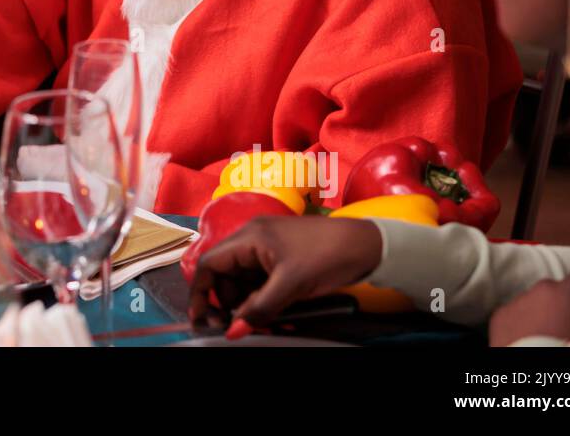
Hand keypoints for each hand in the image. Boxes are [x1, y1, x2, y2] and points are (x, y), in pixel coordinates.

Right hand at [188, 216, 382, 329]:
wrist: (367, 244)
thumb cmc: (327, 255)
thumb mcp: (291, 286)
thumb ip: (259, 309)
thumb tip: (233, 332)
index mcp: (248, 237)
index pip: (210, 264)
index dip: (201, 292)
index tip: (201, 319)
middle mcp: (252, 239)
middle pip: (225, 275)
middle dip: (230, 302)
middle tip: (242, 325)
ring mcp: (267, 247)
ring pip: (244, 281)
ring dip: (249, 303)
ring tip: (266, 322)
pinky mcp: (282, 257)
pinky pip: (262, 280)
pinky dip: (265, 298)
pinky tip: (278, 313)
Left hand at [487, 253, 569, 345]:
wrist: (538, 375)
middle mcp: (544, 288)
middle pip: (559, 289)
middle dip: (564, 304)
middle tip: (569, 328)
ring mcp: (519, 300)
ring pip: (535, 302)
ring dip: (541, 315)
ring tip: (548, 340)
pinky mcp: (500, 315)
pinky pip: (515, 314)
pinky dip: (521, 325)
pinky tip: (529, 343)